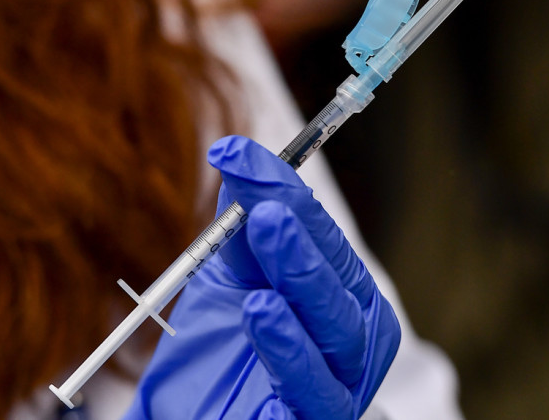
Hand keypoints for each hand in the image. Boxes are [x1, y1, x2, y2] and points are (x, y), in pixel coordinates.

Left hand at [125, 136, 400, 418]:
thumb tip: (237, 155)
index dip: (287, 193)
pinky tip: (264, 310)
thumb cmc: (225, 350)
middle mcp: (352, 339)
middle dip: (305, 234)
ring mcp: (339, 385)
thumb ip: (238, 226)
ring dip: (303, 278)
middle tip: (267, 202)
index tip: (239, 155)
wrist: (196, 417)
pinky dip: (291, 349)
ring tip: (266, 233)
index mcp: (342, 296)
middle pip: (341, 282)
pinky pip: (315, 390)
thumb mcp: (229, 279)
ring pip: (338, 331)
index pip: (325, 238)